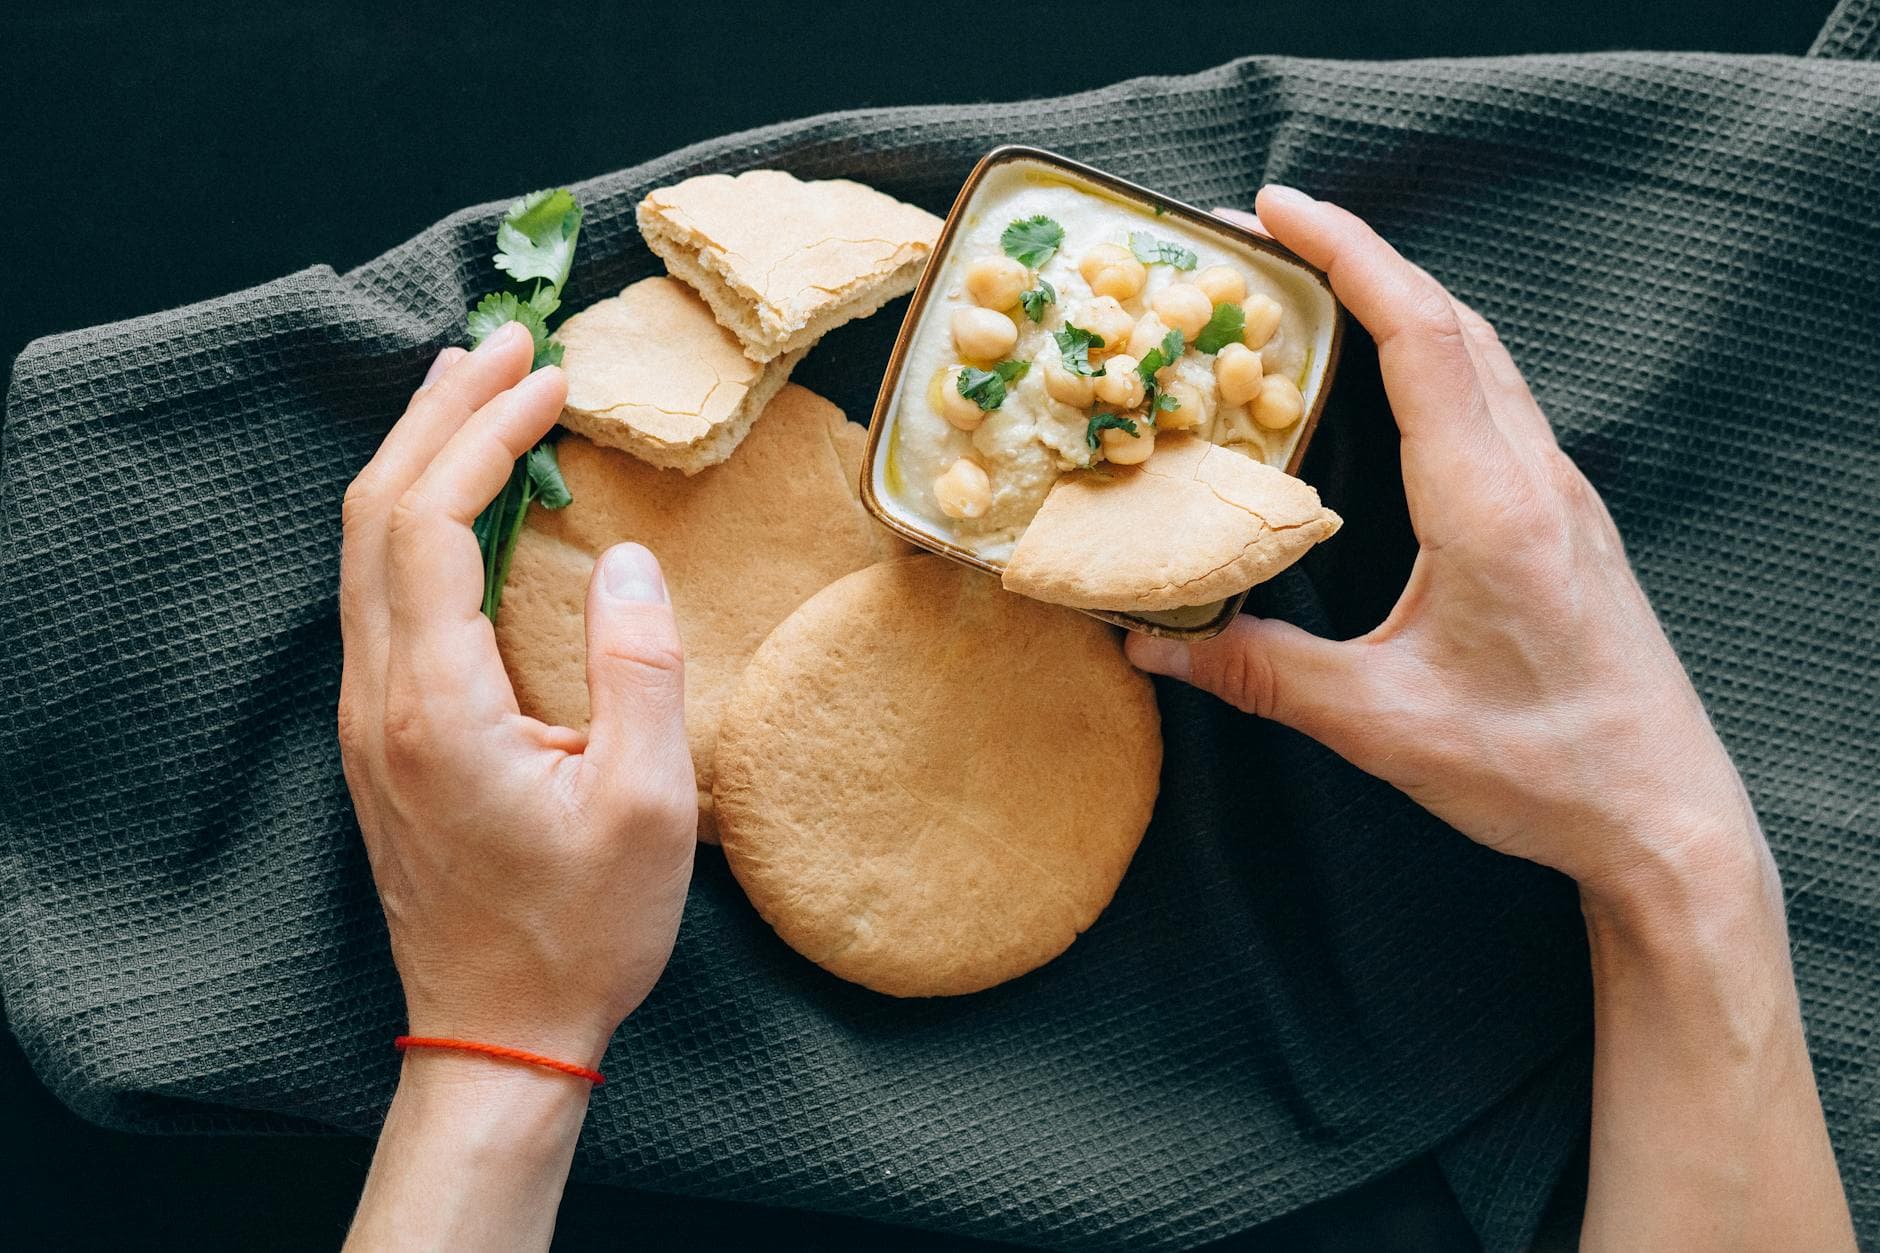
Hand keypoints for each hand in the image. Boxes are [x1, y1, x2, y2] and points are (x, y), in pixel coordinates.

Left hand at [337, 320, 696, 1067]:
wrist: (497, 1033)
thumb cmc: (579, 932)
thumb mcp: (648, 805)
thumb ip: (638, 667)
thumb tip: (622, 560)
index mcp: (436, 707)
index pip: (427, 522)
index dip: (483, 431)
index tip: (549, 377)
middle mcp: (380, 701)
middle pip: (371, 515)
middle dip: (435, 414)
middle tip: (502, 342)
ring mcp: (368, 721)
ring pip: (362, 551)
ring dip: (414, 458)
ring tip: (471, 389)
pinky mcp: (382, 739)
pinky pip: (380, 594)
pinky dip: (414, 519)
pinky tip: (454, 500)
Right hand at [1132, 190, 1852, 1247]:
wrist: (1661, 812)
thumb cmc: (1538, 766)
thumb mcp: (1379, 724)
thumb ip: (1259, 673)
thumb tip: (1147, 641)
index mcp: (1487, 503)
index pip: (1419, 337)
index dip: (1347, 256)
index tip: (1273, 209)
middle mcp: (1532, 475)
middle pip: (1452, 322)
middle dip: (1360, 262)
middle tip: (1263, 243)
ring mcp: (1559, 492)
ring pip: (1480, 356)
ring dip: (1400, 304)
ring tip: (1311, 296)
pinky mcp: (1564, 518)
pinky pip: (1494, 401)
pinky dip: (1433, 359)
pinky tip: (1386, 390)